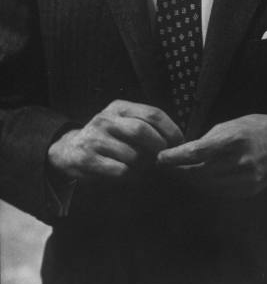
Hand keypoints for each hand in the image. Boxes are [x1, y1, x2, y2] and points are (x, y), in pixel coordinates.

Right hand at [47, 100, 183, 181]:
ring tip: (144, 168)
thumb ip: (147, 126)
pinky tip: (130, 175)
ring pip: (132, 154)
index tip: (179, 143)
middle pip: (142, 131)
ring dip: (144, 166)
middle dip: (158, 148)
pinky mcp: (86, 158)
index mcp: (120, 107)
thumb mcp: (124, 122)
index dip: (171, 130)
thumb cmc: (108, 137)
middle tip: (162, 158)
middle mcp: (106, 119)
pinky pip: (120, 170)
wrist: (69, 149)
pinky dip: (131, 176)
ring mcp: (95, 138)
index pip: (153, 113)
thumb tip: (179, 141)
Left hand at [157, 114, 266, 197]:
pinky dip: (207, 186)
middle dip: (180, 170)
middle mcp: (240, 161)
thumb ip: (212, 137)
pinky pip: (220, 192)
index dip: (176, 157)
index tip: (160, 158)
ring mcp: (246, 179)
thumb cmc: (259, 127)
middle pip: (199, 172)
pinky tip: (201, 178)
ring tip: (181, 172)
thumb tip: (188, 150)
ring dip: (191, 180)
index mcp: (234, 138)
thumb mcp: (234, 123)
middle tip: (167, 166)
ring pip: (207, 185)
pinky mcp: (249, 190)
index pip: (197, 152)